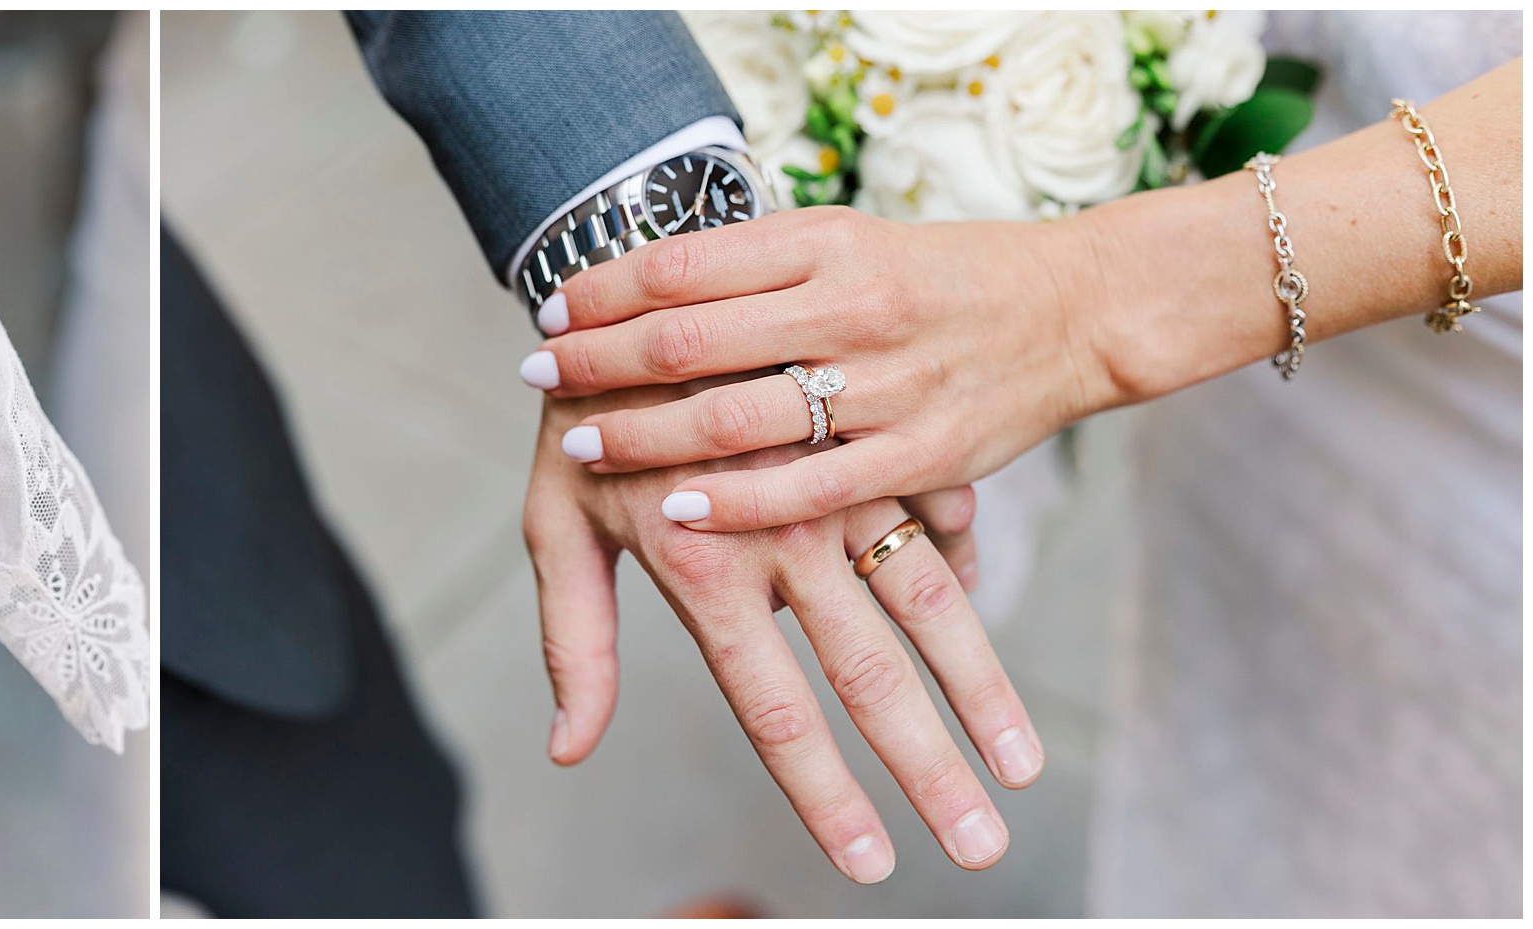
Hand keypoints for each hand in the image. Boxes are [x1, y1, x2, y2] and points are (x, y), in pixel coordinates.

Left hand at [520, 206, 1114, 531]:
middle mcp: (849, 306)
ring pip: (735, 418)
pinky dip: (733, 502)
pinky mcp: (922, 454)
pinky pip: (809, 489)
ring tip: (577, 441)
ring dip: (640, 435)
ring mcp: (886, 384)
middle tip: (536, 374)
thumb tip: (648, 288)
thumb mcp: (852, 242)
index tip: (551, 309)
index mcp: (825, 242)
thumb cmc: (944, 277)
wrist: (1077, 309)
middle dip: (596, 361)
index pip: (683, 264)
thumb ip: (761, 268)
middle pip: (688, 339)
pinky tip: (672, 508)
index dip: (602, 290)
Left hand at [526, 382, 1042, 882]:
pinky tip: (992, 649)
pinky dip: (969, 577)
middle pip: (872, 675)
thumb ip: (573, 639)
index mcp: (702, 565)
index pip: (771, 708)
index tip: (869, 866)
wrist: (635, 269)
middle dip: (931, 772)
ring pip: (932, 601)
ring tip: (1025, 771)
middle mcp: (782, 532)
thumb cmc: (582, 412)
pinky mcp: (867, 437)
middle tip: (983, 848)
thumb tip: (569, 751)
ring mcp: (838, 483)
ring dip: (984, 691)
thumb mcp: (555, 522)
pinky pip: (942, 519)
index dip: (823, 796)